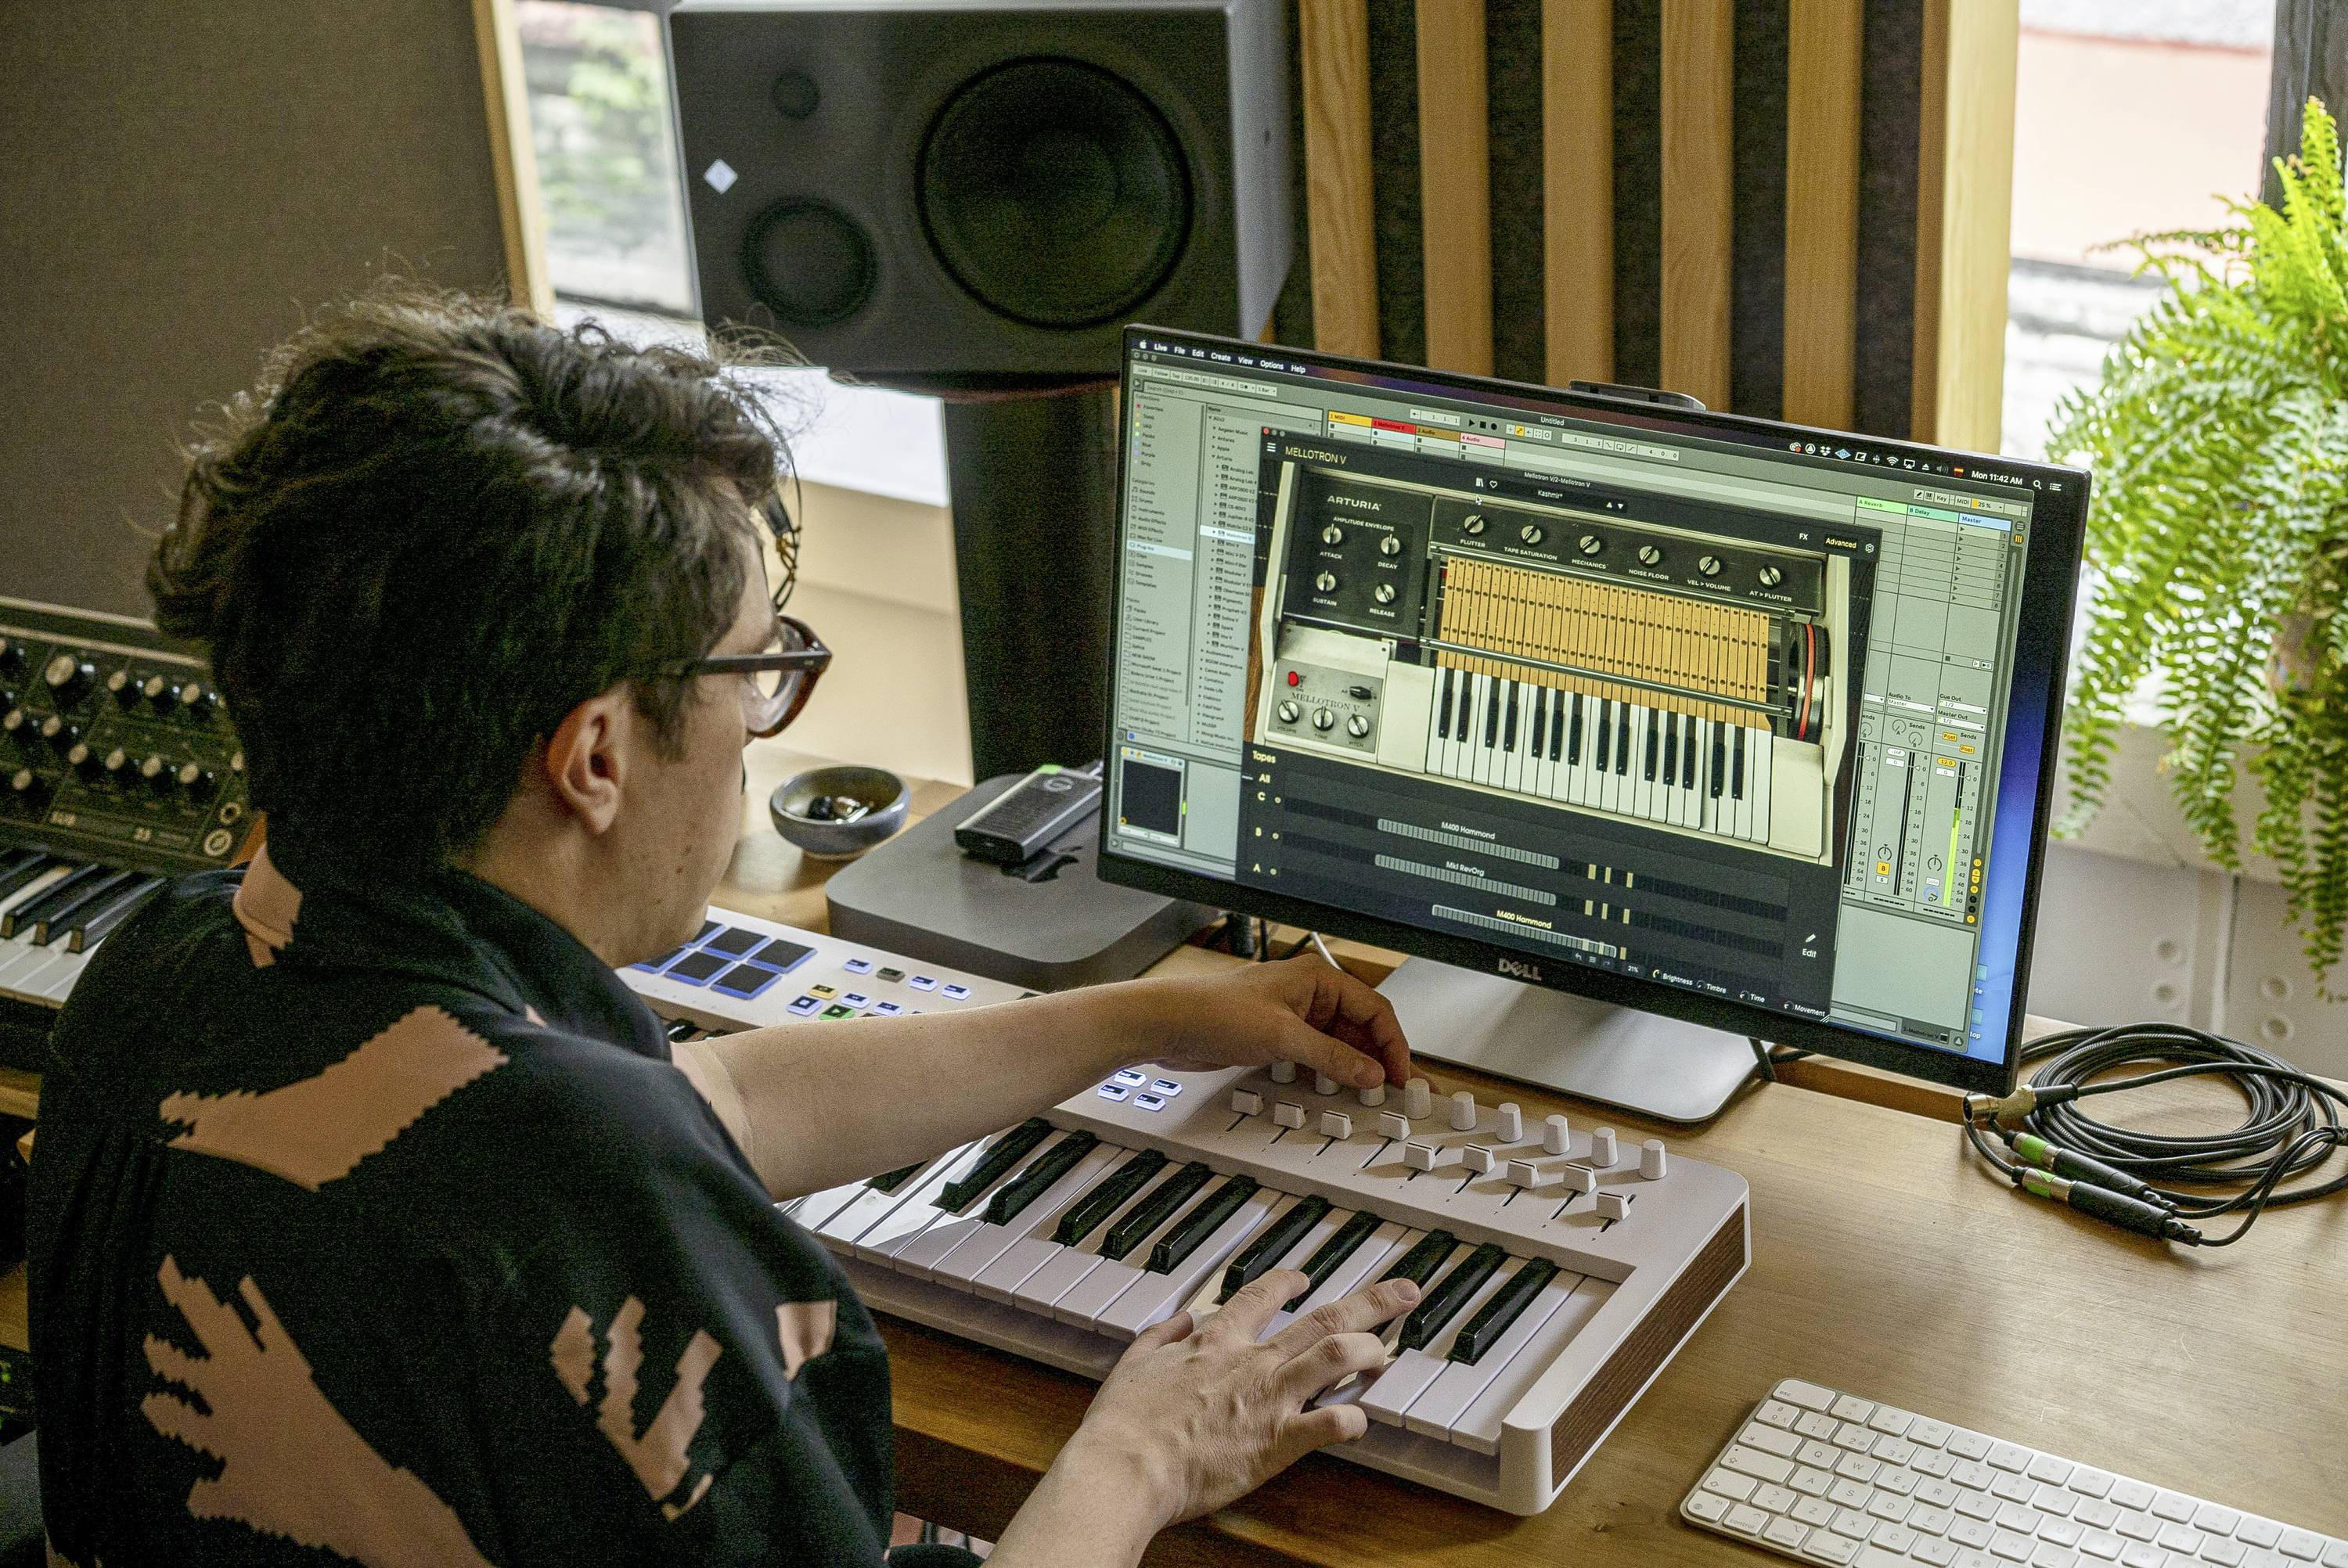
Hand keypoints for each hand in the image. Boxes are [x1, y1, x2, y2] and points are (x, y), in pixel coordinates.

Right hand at [1058, 1270, 1421, 1528]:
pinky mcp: (1278, 1441)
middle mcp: (1252, 1361)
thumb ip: (1161, 1337)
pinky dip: (1353, 1418)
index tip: (1305, 1277)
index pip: (1262, 1295)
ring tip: (1387, 1352)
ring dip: (1370, 1349)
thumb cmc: (1124, 1423)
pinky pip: (1330, 1423)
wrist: (1127, 1464)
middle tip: (1403, 1293)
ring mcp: (1270, 1398)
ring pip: (1337, 1355)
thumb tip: (1179, 1320)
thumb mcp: (1134, 1362)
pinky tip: (1362, 1418)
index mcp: (1216, 1341)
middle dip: (1370, 1301)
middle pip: (1323, 1317)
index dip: (1289, 1281)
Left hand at [1136, 955, 1410, 1090]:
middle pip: (1361, 1027)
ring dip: (1357, 1067)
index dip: (1393, 1044)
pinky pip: (1318, 1055)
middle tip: (1401, 1088)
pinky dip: (1332, 1072)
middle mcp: (1309, 994)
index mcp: (1317, 978)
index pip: (1374, 1009)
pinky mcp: (1277, 1038)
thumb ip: (1331, 1056)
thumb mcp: (1282, 1036)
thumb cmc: (1213, 1010)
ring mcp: (1293, 1016)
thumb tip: (1369, 1072)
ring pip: (1340, 1043)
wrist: (1166, 1024)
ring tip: (1376, 1093)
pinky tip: (1340, 1089)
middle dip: (1381, 1057)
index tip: (1402, 1074)